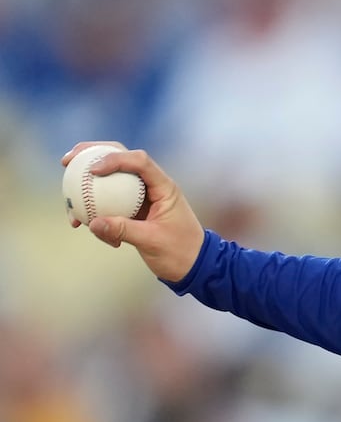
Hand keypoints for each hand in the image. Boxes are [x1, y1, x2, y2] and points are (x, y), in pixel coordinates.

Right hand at [61, 143, 205, 282]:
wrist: (193, 266)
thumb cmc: (181, 253)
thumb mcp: (152, 242)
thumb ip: (124, 230)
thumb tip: (93, 223)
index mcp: (164, 187)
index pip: (139, 161)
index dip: (114, 159)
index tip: (93, 170)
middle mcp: (152, 186)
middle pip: (120, 158)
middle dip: (92, 155)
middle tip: (67, 162)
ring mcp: (140, 196)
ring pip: (110, 179)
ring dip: (87, 182)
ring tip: (66, 192)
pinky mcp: (132, 209)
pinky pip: (108, 201)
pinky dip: (93, 208)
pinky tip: (79, 222)